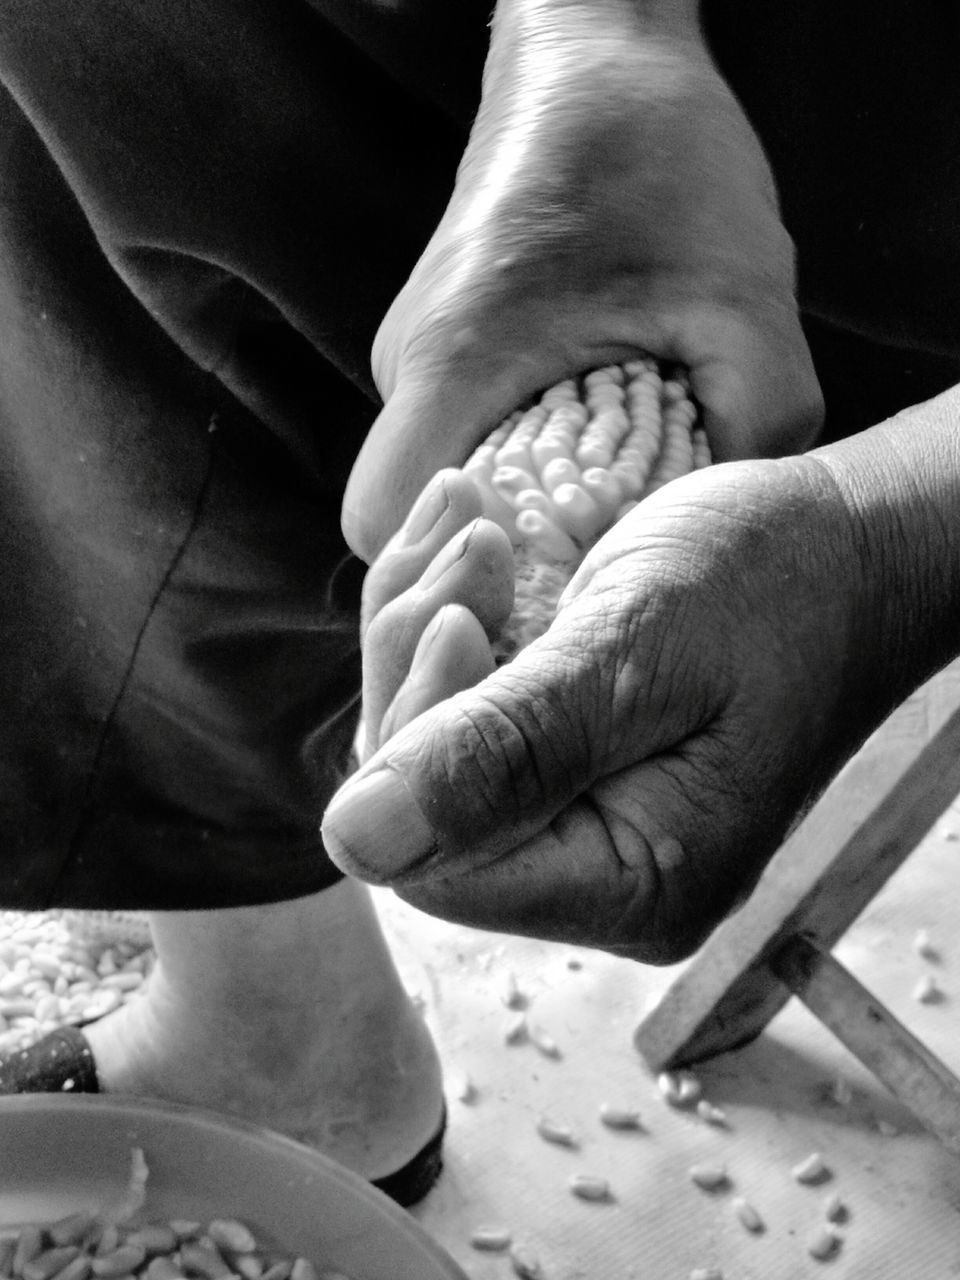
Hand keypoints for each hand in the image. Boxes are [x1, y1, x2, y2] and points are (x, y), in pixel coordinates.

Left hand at [325, 456, 875, 962]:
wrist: (850, 551)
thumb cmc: (778, 588)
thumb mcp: (639, 654)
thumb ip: (507, 752)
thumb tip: (355, 841)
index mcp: (636, 884)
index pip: (445, 860)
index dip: (419, 740)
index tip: (460, 615)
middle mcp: (603, 877)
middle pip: (426, 805)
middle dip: (419, 663)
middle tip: (471, 544)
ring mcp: (588, 823)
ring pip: (433, 749)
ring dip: (428, 625)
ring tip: (472, 522)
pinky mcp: (574, 767)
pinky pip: (468, 713)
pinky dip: (452, 621)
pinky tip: (478, 539)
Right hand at [342, 0, 822, 560]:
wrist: (599, 50)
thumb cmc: (656, 153)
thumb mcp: (741, 294)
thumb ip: (757, 421)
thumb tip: (729, 521)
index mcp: (452, 358)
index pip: (384, 522)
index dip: (451, 571)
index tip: (542, 570)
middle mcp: (409, 363)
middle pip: (418, 511)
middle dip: (502, 547)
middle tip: (603, 537)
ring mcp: (418, 353)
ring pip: (447, 472)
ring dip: (523, 496)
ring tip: (613, 468)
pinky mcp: (446, 342)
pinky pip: (467, 431)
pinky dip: (527, 453)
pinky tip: (598, 426)